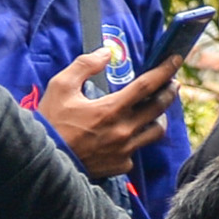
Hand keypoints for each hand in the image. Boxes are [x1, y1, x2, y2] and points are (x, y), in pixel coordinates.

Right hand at [40, 42, 177, 174]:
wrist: (42, 160)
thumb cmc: (51, 121)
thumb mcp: (61, 87)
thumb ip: (85, 66)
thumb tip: (105, 53)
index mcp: (110, 109)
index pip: (147, 86)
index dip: (164, 70)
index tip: (176, 59)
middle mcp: (123, 131)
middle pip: (159, 108)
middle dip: (169, 92)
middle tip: (172, 83)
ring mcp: (124, 150)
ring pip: (156, 132)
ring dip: (159, 117)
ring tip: (155, 109)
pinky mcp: (121, 165)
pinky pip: (138, 150)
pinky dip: (137, 139)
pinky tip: (129, 134)